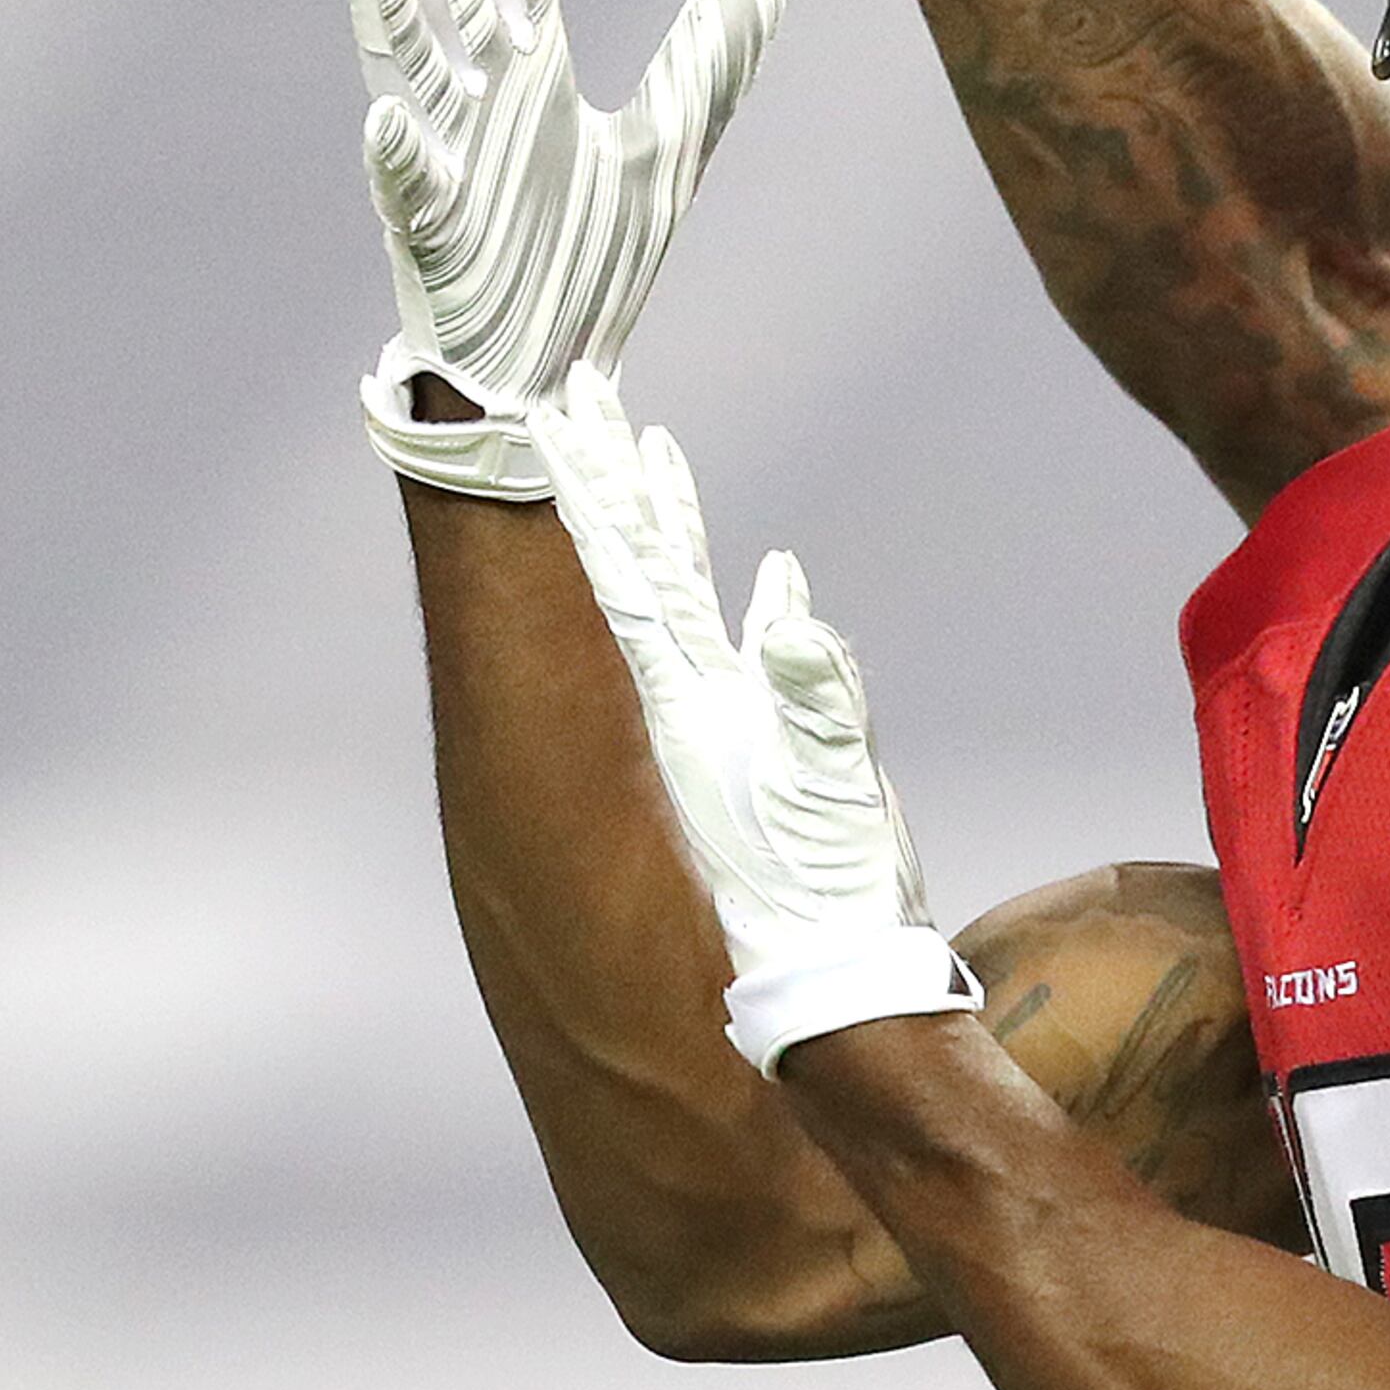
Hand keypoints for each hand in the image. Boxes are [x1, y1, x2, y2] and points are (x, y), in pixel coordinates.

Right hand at [348, 0, 780, 495]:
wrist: (551, 366)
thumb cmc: (585, 256)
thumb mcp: (668, 149)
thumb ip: (708, 64)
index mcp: (534, 68)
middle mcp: (482, 95)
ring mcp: (447, 153)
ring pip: (407, 59)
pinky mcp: (430, 225)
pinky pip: (405, 181)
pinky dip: (395, 150)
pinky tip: (385, 118)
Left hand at [533, 367, 975, 1070]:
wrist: (826, 994)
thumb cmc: (822, 917)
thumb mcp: (829, 804)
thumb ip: (818, 705)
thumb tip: (788, 612)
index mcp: (681, 709)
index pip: (620, 575)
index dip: (594, 493)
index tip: (559, 412)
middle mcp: (685, 708)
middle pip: (630, 570)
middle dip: (606, 481)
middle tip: (579, 394)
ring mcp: (724, 730)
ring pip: (675, 605)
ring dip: (662, 528)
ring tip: (650, 454)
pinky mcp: (769, 759)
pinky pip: (748, 658)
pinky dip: (754, 607)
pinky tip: (770, 577)